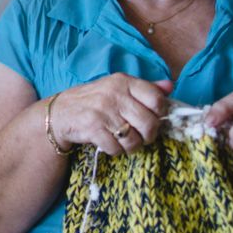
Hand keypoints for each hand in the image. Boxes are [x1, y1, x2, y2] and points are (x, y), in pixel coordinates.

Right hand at [49, 74, 172, 155]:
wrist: (62, 112)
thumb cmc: (97, 100)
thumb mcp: (120, 88)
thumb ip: (146, 88)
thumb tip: (170, 86)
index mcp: (125, 81)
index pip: (157, 99)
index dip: (161, 114)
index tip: (155, 119)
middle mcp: (115, 94)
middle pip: (149, 124)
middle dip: (149, 136)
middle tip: (143, 136)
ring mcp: (103, 112)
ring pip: (134, 140)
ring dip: (133, 146)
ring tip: (126, 141)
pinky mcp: (93, 129)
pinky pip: (116, 149)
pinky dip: (116, 151)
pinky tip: (111, 143)